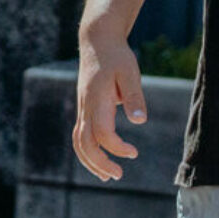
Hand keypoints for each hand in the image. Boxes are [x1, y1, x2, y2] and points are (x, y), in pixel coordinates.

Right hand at [73, 31, 146, 180]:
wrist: (97, 42)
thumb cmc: (117, 57)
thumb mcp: (130, 73)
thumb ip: (134, 97)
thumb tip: (140, 122)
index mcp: (97, 100)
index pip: (103, 133)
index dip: (117, 148)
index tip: (134, 153)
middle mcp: (85, 107)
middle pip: (85, 144)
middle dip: (99, 163)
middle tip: (118, 175)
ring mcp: (82, 108)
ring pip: (78, 142)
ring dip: (90, 162)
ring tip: (107, 176)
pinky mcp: (84, 108)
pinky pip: (80, 135)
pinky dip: (87, 151)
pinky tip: (101, 160)